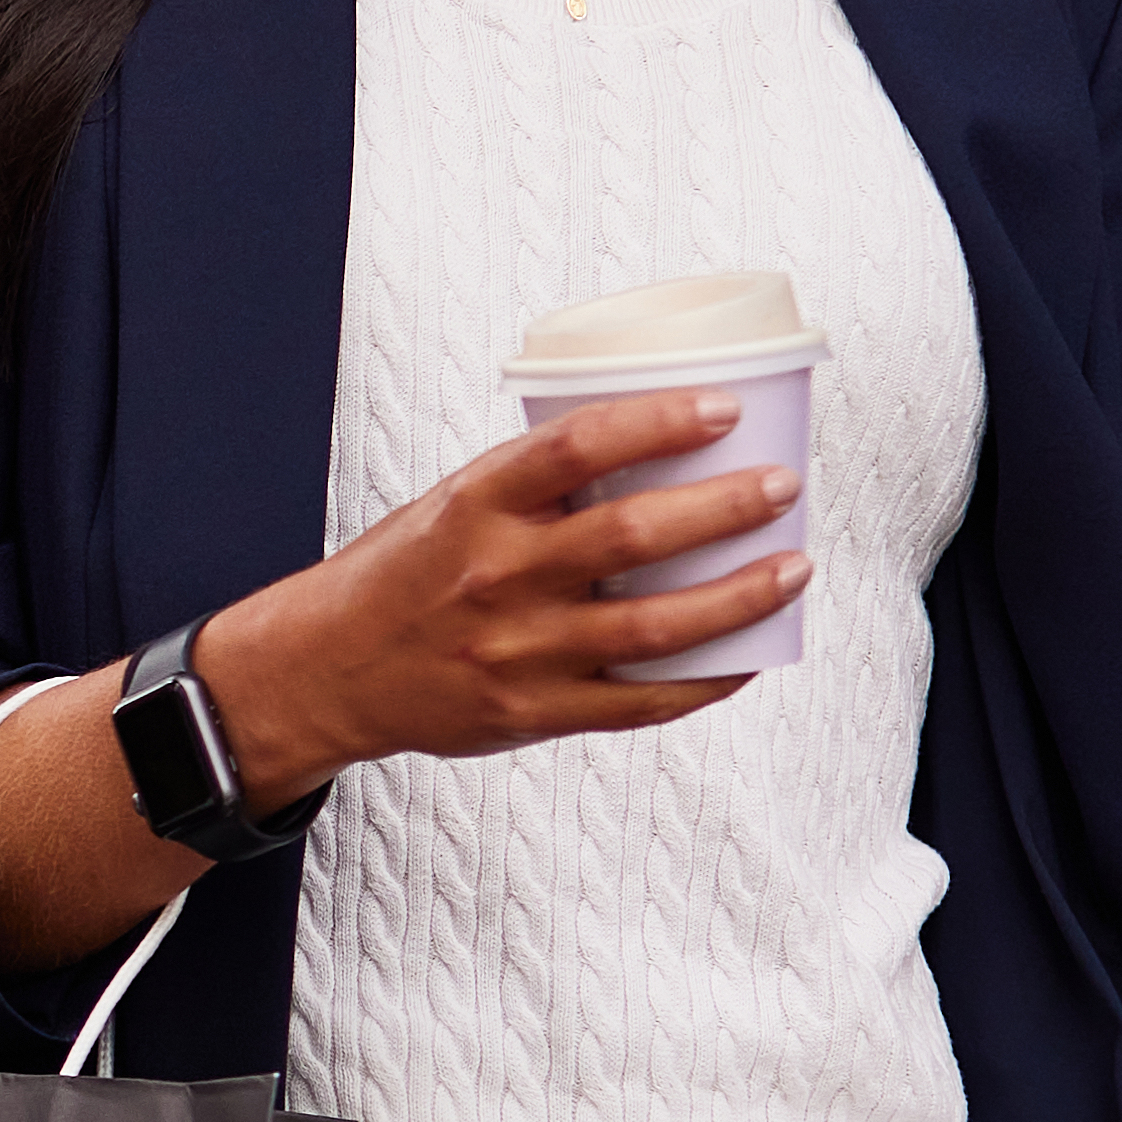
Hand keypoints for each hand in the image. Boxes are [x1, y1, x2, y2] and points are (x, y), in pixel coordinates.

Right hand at [199, 415, 802, 803]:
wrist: (329, 670)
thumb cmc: (403, 575)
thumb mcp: (453, 505)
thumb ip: (540, 491)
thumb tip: (655, 455)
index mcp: (475, 505)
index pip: (578, 446)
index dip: (659, 421)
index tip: (723, 408)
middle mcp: (498, 576)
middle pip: (634, 535)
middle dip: (726, 506)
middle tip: (782, 486)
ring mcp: (519, 651)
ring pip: (656, 624)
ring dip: (739, 595)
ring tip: (792, 567)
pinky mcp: (535, 713)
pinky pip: (641, 701)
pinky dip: (706, 679)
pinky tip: (749, 655)